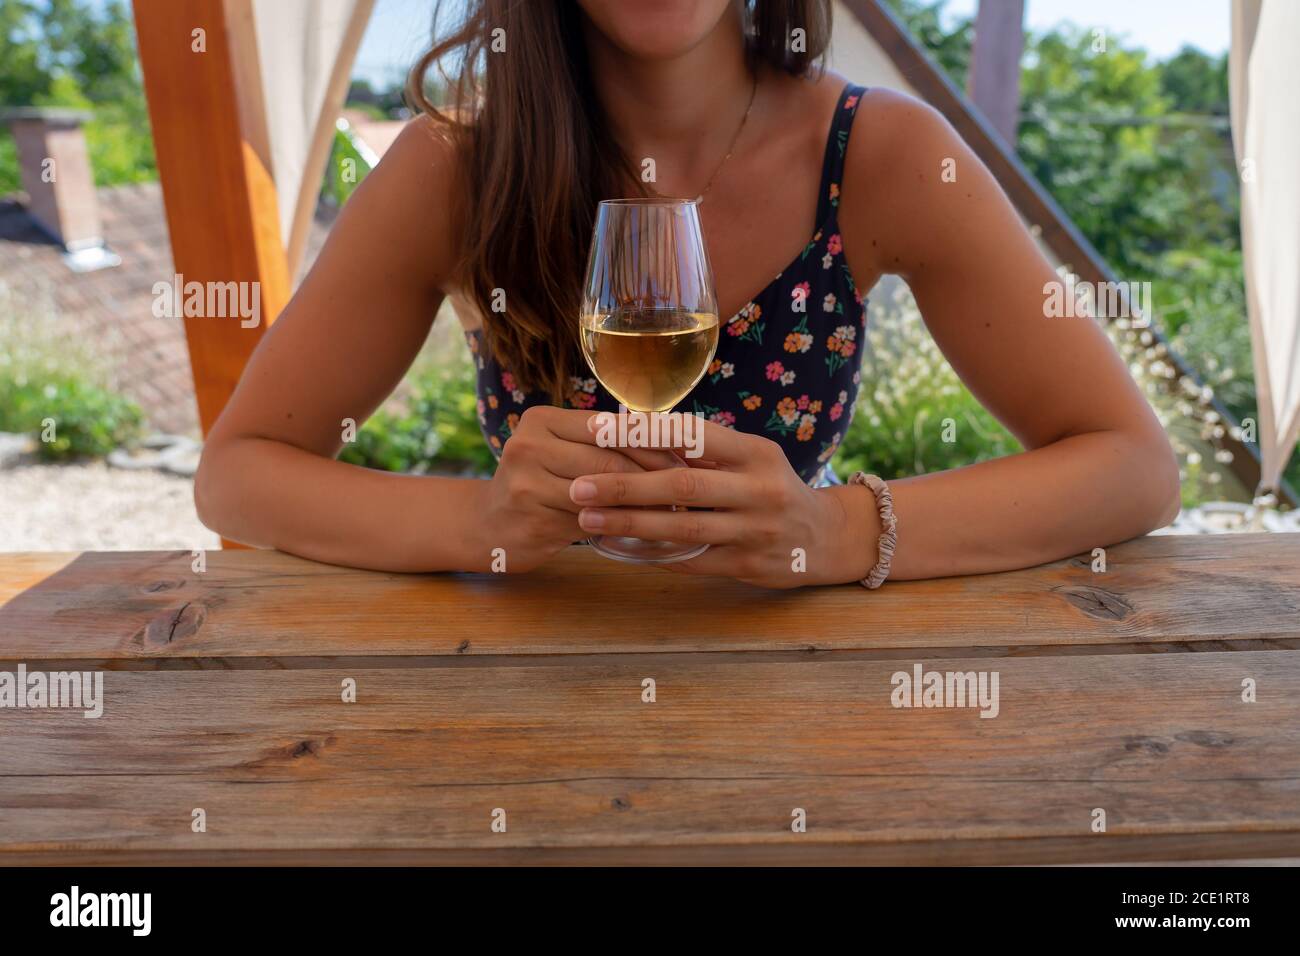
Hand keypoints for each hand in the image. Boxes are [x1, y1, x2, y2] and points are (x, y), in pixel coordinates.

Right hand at [469, 405, 681, 572]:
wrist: (489, 525)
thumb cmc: (538, 484)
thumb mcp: (559, 451)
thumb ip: (600, 443)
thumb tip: (670, 440)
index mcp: (541, 420)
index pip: (608, 426)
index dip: (649, 441)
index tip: (683, 456)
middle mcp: (529, 445)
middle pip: (607, 458)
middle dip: (651, 474)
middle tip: (683, 487)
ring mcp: (526, 484)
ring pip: (601, 491)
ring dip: (640, 502)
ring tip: (670, 508)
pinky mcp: (533, 520)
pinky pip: (590, 520)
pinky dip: (618, 524)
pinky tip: (640, 527)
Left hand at [568, 414, 880, 587]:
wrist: (826, 538)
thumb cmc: (771, 487)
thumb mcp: (752, 457)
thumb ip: (705, 450)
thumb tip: (635, 431)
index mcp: (755, 452)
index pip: (691, 435)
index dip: (642, 433)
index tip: (596, 431)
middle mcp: (759, 489)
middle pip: (681, 485)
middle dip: (624, 486)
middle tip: (577, 487)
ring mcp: (755, 531)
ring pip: (682, 527)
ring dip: (630, 525)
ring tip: (587, 520)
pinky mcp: (748, 566)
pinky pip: (693, 560)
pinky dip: (654, 553)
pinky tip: (619, 548)